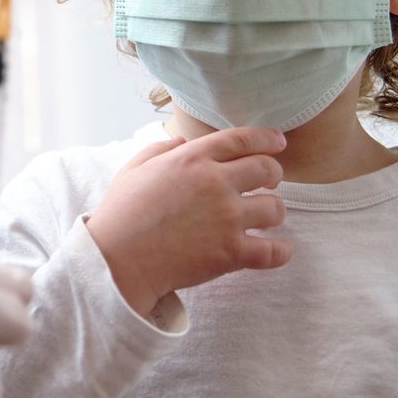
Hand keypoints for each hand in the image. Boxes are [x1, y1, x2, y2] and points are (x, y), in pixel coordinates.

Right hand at [85, 127, 290, 316]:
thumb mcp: (133, 169)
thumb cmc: (120, 214)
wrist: (117, 259)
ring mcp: (226, 218)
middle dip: (274, 175)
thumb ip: (158, 149)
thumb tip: (180, 141)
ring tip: (264, 220)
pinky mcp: (231, 252)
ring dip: (274, 213)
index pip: (241, 139)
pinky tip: (277, 250)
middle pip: (268, 169)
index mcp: (192, 158)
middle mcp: (215, 182)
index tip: (278, 143)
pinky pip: (273, 251)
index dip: (266, 138)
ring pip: (276, 209)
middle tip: (269, 184)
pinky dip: (280, 251)